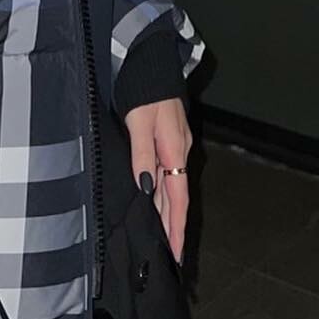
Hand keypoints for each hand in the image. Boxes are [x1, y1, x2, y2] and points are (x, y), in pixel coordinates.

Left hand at [123, 97, 191, 263]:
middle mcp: (179, 152)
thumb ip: (142, 155)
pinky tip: (154, 203)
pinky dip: (162, 194)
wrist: (151, 61)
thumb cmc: (144, 90)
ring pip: (171, 187)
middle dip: (173, 228)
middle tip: (169, 256)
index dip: (176, 228)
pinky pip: (167, 174)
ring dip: (166, 213)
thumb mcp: (139, 122)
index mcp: (174, 151)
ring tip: (162, 239)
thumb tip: (145, 190)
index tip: (176, 254)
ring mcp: (175, 146)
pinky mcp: (168, 139)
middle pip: (176, 198)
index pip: (178, 199)